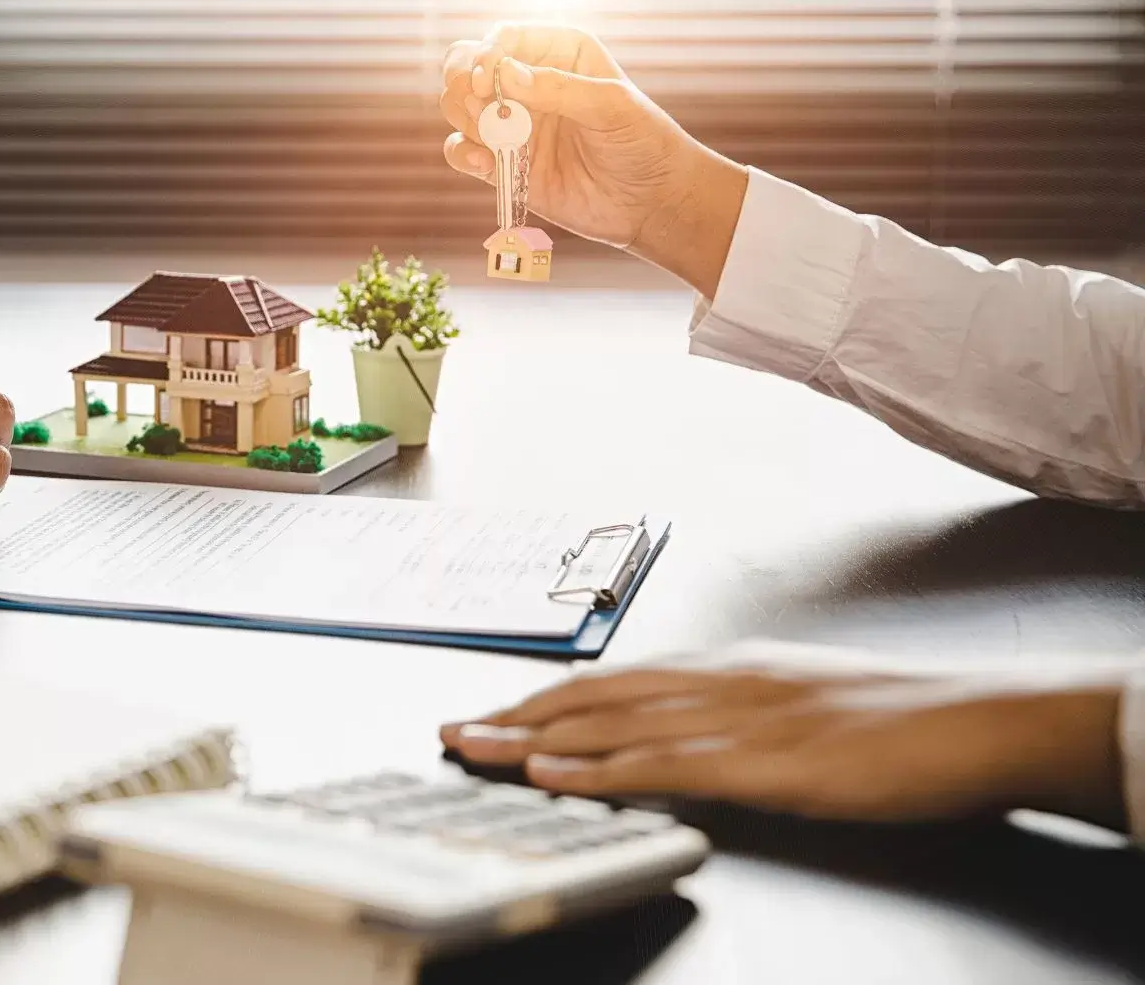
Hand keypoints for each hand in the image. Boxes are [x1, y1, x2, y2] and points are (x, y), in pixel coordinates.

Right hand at [439, 24, 747, 296]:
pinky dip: (463, 154)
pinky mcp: (502, 162)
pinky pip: (462, 150)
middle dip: (463, 81)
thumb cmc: (643, 142)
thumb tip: (505, 73)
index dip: (486, 53)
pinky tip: (484, 164)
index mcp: (558, 52)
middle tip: (480, 104)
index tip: (487, 78)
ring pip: (458, 106)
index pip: (504, 37)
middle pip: (466, 65)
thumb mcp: (611, 106)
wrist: (650, 201)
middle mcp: (528, 82)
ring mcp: (512, 123)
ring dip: (465, 118)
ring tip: (494, 136)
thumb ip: (559, 88)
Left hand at [440, 643, 1129, 828]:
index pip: (618, 680)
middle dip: (515, 712)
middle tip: (453, 728)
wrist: (987, 717)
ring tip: (471, 747)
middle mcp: (719, 681)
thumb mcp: (808, 702)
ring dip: (530, 736)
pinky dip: (594, 766)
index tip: (496, 709)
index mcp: (731, 667)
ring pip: (609, 722)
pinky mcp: (762, 759)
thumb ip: (747, 710)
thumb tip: (698, 728)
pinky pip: (659, 763)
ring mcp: (737, 717)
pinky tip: (550, 772)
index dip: (549, 696)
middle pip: (595, 694)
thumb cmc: (908, 716)